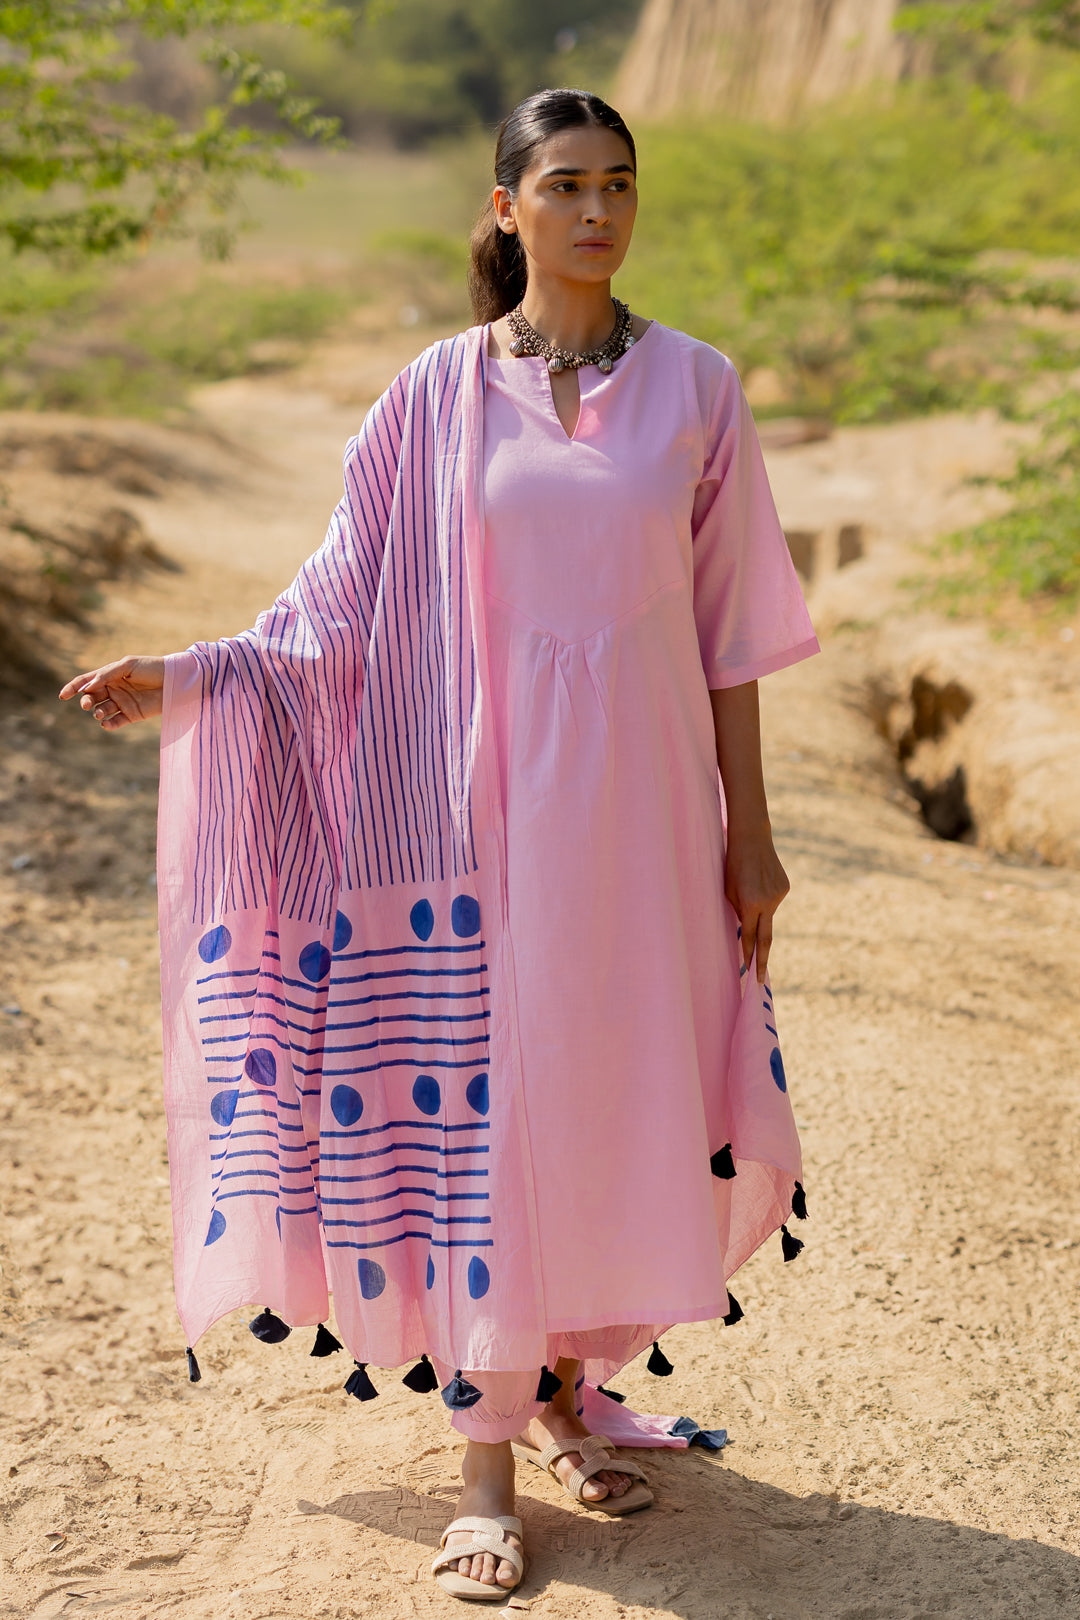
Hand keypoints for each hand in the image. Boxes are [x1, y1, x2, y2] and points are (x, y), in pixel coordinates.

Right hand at [59, 656, 165, 729]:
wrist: (175, 680)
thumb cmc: (151, 668)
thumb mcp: (128, 665)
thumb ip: (107, 674)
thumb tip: (88, 686)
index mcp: (110, 675)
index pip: (87, 681)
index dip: (73, 688)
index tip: (62, 696)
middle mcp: (114, 689)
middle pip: (92, 697)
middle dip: (85, 701)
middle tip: (86, 704)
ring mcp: (122, 703)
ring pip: (102, 710)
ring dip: (97, 712)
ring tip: (99, 713)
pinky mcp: (132, 715)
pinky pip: (116, 722)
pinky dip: (109, 724)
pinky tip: (106, 723)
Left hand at [724, 825, 789, 983]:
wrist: (751, 838)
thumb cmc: (732, 865)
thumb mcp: (728, 891)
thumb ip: (739, 913)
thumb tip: (746, 930)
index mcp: (750, 904)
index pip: (749, 937)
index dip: (748, 955)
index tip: (748, 973)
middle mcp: (768, 902)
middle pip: (766, 939)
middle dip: (761, 961)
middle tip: (760, 980)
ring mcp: (780, 895)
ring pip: (767, 914)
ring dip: (758, 910)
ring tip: (748, 886)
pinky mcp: (786, 887)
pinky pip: (773, 900)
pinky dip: (765, 898)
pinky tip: (758, 881)